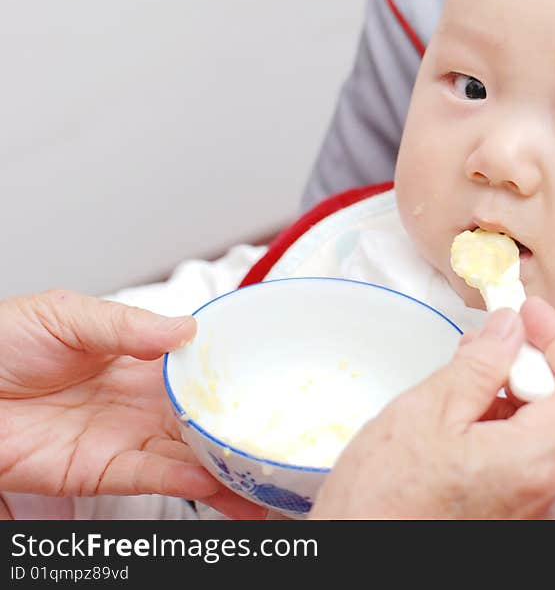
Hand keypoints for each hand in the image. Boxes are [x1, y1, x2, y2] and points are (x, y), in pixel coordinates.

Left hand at [0, 290, 265, 518]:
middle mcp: (142, 401)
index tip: (273, 376)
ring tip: (266, 479)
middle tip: (284, 439)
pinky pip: (153, 476)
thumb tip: (185, 329)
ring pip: (190, 454)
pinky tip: (216, 482)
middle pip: (205, 417)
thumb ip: (126, 325)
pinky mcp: (102, 469)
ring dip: (228, 468)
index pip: (201, 367)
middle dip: (243, 429)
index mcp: (140, 357)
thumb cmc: (0, 342)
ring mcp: (126, 437)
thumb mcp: (66, 314)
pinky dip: (185, 480)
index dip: (236, 372)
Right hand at [310, 296, 554, 518]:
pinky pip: (529, 464)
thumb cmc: (383, 500)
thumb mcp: (428, 411)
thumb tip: (510, 329)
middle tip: (493, 341)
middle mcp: (549, 492)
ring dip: (519, 397)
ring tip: (468, 377)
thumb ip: (480, 364)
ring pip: (549, 437)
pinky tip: (467, 417)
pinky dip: (509, 430)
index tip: (531, 312)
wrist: (359, 553)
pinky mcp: (516, 521)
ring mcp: (536, 513)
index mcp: (536, 461)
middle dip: (535, 366)